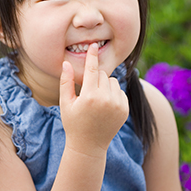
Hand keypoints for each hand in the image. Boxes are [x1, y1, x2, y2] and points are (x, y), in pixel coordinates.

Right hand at [59, 43, 128, 157]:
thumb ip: (66, 81)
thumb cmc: (73, 123)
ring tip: (96, 99)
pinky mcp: (125, 109)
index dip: (92, 57)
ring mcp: (117, 105)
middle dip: (94, 78)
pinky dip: (112, 93)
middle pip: (101, 75)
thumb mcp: (65, 102)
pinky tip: (104, 105)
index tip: (94, 45)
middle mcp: (106, 100)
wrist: (89, 146)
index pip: (91, 70)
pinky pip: (120, 91)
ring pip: (112, 81)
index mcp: (89, 97)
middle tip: (87, 92)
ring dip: (104, 85)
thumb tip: (66, 63)